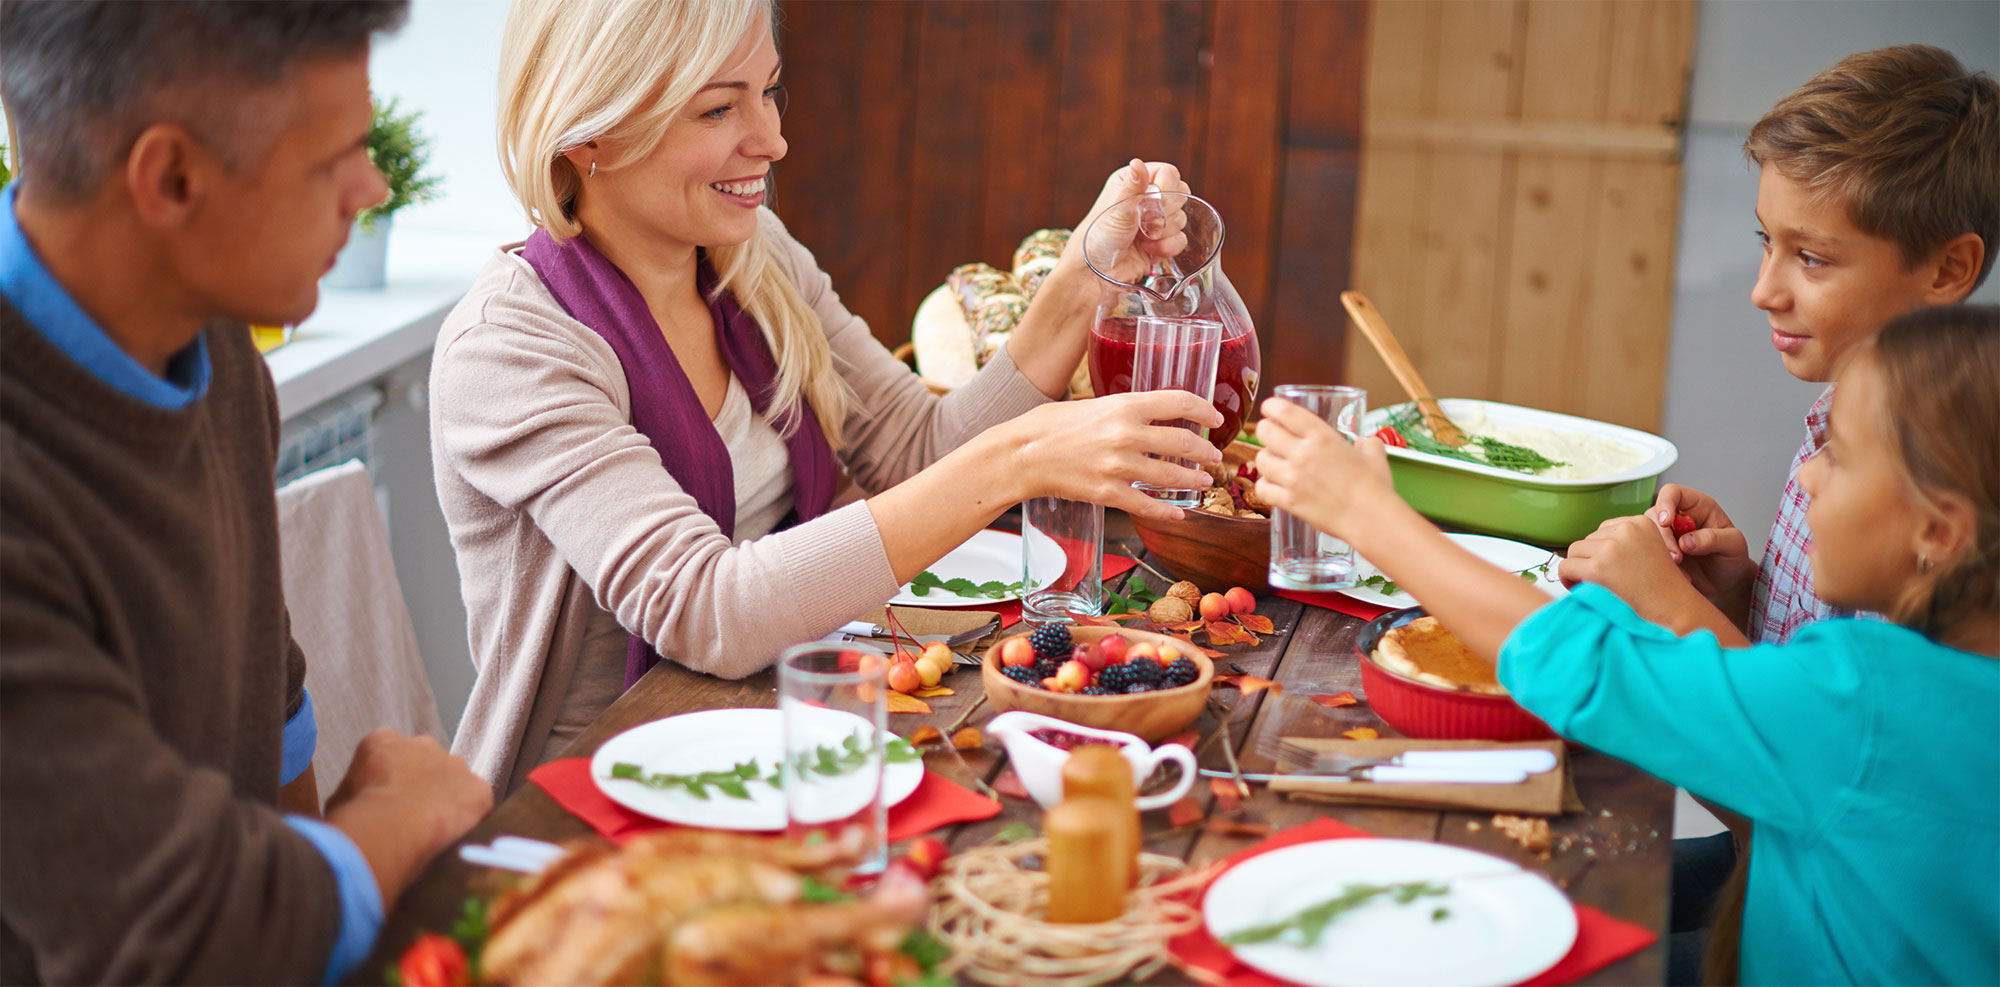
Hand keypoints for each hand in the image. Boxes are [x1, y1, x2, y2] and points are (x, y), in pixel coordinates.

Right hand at [324, 730, 490, 898]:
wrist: (387, 830)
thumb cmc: (355, 819)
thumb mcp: (338, 799)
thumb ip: (354, 791)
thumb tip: (356, 803)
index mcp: (383, 741)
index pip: (390, 756)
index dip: (388, 782)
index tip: (385, 803)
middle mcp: (423, 744)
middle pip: (426, 764)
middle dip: (421, 786)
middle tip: (411, 817)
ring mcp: (455, 764)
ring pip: (454, 783)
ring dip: (446, 801)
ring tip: (431, 832)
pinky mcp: (479, 789)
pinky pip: (477, 804)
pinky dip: (468, 820)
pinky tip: (453, 838)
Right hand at [998, 389, 1221, 519]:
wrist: (1022, 454)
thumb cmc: (1051, 425)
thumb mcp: (1094, 404)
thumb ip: (1125, 410)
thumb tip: (1153, 415)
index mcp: (1125, 405)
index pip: (1179, 402)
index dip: (1203, 410)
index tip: (1214, 418)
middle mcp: (1127, 434)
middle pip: (1183, 442)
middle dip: (1205, 452)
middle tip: (1214, 457)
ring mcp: (1118, 466)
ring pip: (1170, 476)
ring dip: (1193, 480)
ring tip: (1204, 482)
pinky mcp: (1107, 492)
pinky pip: (1147, 505)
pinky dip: (1167, 512)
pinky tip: (1179, 514)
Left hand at [1067, 159, 1191, 285]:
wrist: (1095, 275)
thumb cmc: (1097, 240)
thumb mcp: (1117, 211)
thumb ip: (1133, 188)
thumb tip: (1136, 163)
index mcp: (1132, 182)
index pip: (1168, 173)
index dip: (1167, 188)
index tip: (1156, 203)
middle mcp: (1146, 198)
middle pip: (1179, 195)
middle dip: (1165, 213)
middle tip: (1144, 224)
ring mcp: (1155, 221)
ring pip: (1181, 218)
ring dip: (1163, 232)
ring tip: (1142, 238)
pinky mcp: (1162, 242)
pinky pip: (1181, 238)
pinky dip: (1167, 246)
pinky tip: (1149, 250)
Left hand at [1253, 395, 1395, 536]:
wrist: (1370, 519)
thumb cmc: (1375, 486)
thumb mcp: (1374, 453)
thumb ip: (1365, 442)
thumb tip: (1363, 443)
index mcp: (1321, 436)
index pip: (1282, 410)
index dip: (1271, 406)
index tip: (1271, 409)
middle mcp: (1302, 453)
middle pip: (1265, 431)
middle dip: (1267, 431)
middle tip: (1273, 436)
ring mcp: (1292, 478)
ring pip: (1260, 459)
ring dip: (1267, 459)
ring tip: (1277, 463)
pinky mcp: (1288, 501)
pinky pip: (1262, 488)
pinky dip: (1266, 485)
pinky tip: (1276, 485)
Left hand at [1558, 514, 1700, 601]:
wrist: (1675, 610)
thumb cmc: (1662, 589)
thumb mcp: (1649, 552)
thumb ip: (1625, 543)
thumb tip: (1588, 546)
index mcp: (1640, 522)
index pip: (1603, 530)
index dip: (1601, 552)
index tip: (1608, 569)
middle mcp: (1626, 529)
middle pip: (1587, 540)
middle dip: (1589, 561)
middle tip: (1600, 582)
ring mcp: (1612, 547)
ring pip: (1574, 552)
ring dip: (1579, 570)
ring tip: (1594, 587)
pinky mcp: (1600, 567)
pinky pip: (1566, 567)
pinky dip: (1569, 580)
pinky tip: (1582, 591)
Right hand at [1647, 484, 1756, 604]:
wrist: (1726, 583)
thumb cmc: (1732, 558)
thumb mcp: (1734, 545)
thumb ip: (1714, 539)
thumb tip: (1687, 541)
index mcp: (1697, 506)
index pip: (1672, 493)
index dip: (1665, 503)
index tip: (1667, 522)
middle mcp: (1677, 517)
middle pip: (1654, 515)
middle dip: (1663, 536)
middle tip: (1677, 557)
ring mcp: (1666, 536)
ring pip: (1647, 535)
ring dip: (1659, 552)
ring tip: (1680, 568)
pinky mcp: (1658, 553)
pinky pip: (1648, 554)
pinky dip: (1659, 566)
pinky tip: (1679, 575)